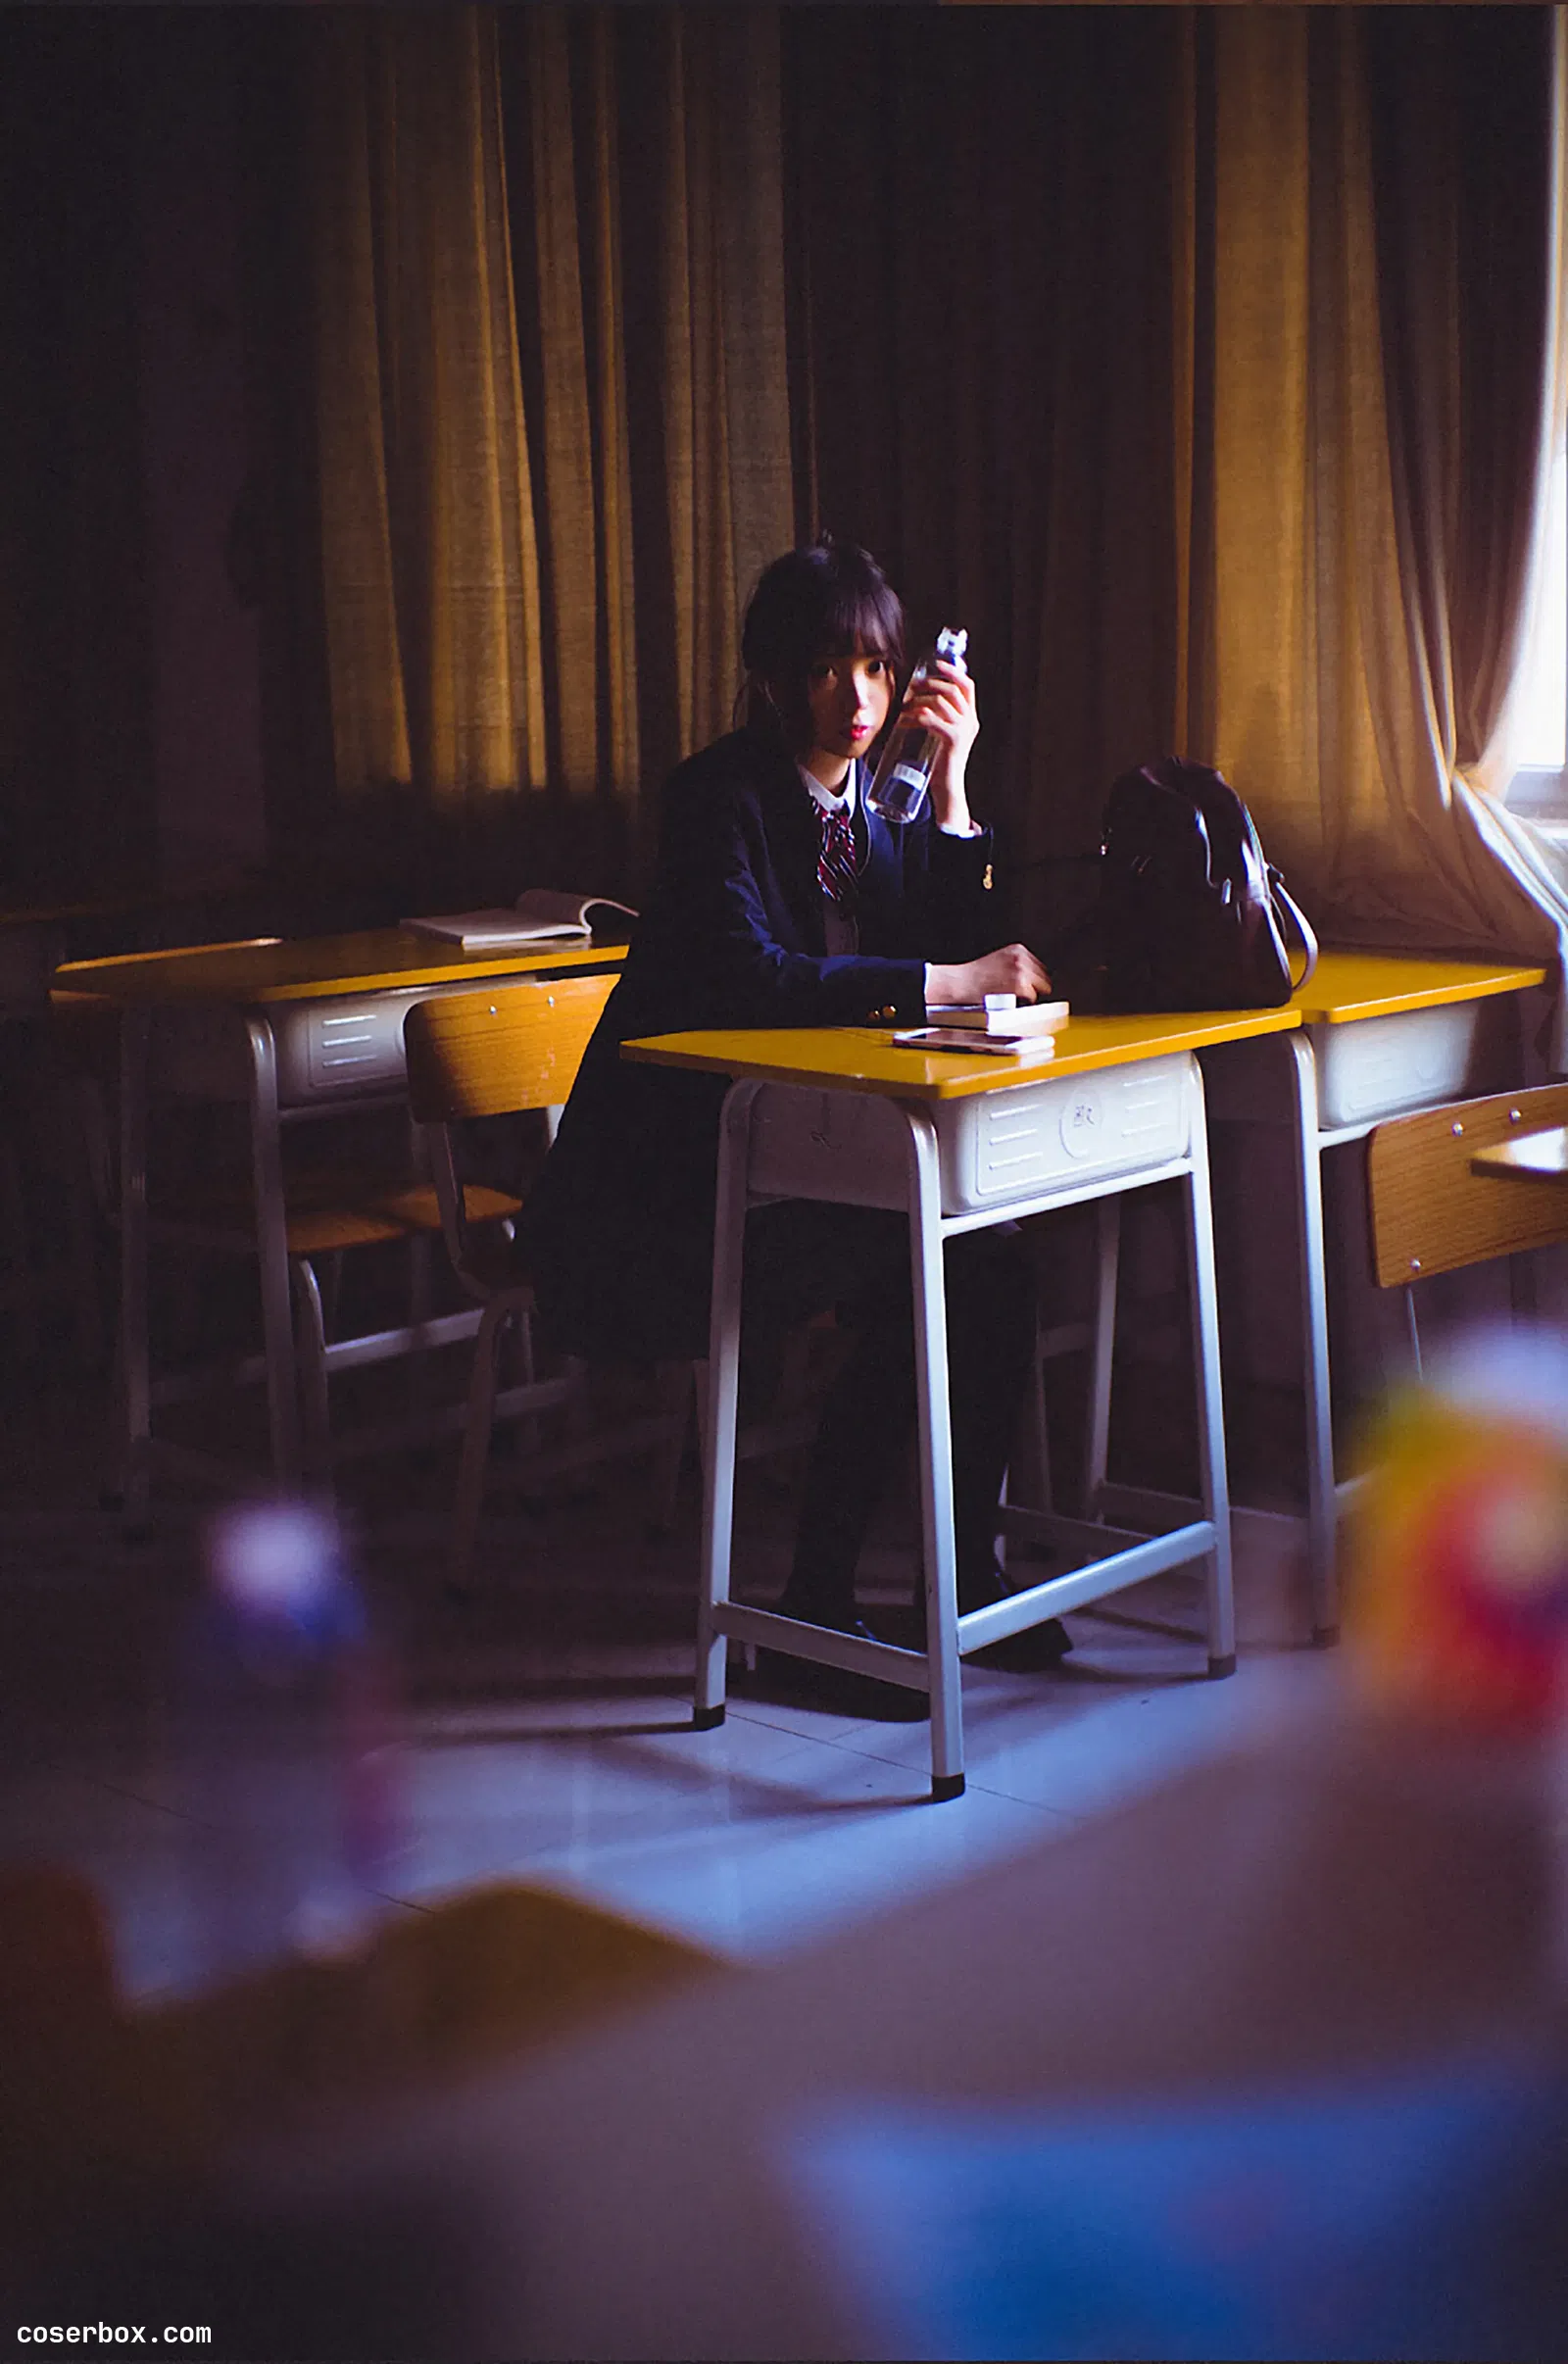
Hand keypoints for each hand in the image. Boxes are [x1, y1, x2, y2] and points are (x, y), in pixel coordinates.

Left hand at [903, 659, 978, 828]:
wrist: (947, 788)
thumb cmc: (940, 764)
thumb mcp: (943, 736)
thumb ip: (938, 718)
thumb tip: (916, 701)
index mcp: (971, 719)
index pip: (968, 686)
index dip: (953, 671)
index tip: (937, 664)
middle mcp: (970, 722)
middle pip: (951, 689)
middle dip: (929, 683)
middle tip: (912, 687)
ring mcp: (963, 730)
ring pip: (939, 701)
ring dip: (917, 701)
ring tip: (904, 708)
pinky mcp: (952, 739)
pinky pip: (930, 718)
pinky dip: (914, 717)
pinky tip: (904, 722)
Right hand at [927, 945, 1052, 1006]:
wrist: (960, 984)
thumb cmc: (975, 977)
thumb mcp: (999, 961)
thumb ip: (1016, 965)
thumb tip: (1033, 978)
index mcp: (1017, 950)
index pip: (1039, 966)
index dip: (1033, 979)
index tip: (1026, 986)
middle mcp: (1022, 958)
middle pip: (1044, 976)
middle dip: (1035, 987)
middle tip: (1019, 995)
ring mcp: (1022, 971)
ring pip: (1042, 988)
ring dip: (1031, 995)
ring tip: (1015, 999)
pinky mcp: (1021, 986)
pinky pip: (1033, 998)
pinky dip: (1025, 1003)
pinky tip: (1011, 1002)